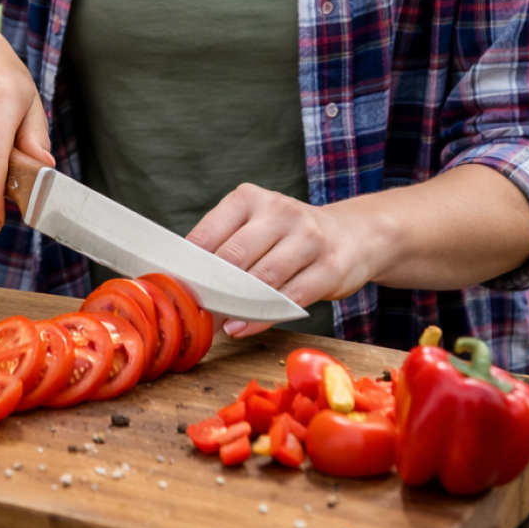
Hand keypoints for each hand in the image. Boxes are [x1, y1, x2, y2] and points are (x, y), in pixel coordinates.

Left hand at [185, 166, 528, 338]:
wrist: (355, 235)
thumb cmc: (290, 236)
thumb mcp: (255, 226)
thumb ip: (223, 245)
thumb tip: (180, 276)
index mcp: (250, 198)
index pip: (209, 233)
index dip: (188, 265)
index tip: (173, 288)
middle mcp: (279, 212)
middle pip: (233, 257)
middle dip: (210, 288)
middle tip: (192, 311)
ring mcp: (307, 238)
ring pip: (261, 279)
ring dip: (234, 307)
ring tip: (214, 323)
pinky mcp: (329, 267)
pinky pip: (288, 299)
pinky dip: (259, 318)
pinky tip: (240, 328)